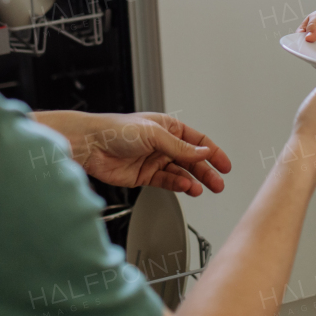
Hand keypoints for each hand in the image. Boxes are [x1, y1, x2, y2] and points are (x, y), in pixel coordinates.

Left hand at [37, 112, 231, 196]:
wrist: (90, 146)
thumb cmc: (115, 130)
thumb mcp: (154, 135)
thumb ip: (180, 147)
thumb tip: (203, 152)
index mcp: (168, 127)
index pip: (197, 140)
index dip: (213, 152)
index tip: (225, 165)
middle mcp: (162, 144)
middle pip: (192, 159)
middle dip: (207, 170)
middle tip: (218, 183)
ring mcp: (154, 160)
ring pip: (181, 172)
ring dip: (193, 180)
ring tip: (204, 189)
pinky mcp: (144, 176)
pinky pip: (167, 182)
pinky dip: (178, 186)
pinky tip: (186, 188)